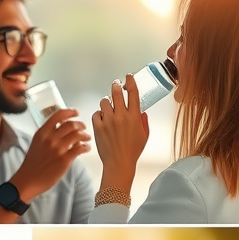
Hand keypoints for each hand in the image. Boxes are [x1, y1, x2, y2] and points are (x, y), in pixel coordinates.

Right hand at [9, 108, 91, 201]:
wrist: (28, 180)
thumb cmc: (32, 163)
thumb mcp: (36, 143)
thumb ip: (47, 134)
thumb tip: (62, 127)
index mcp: (42, 133)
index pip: (58, 115)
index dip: (70, 112)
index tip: (76, 113)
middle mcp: (50, 138)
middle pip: (71, 124)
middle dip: (81, 124)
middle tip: (83, 128)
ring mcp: (58, 149)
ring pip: (78, 135)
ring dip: (85, 135)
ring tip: (87, 138)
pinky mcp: (64, 160)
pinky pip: (80, 148)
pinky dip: (86, 147)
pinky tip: (86, 148)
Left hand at [91, 75, 148, 190]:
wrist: (119, 163)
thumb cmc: (133, 150)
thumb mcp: (144, 134)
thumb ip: (143, 121)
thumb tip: (141, 111)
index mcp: (135, 116)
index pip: (133, 93)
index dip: (130, 82)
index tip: (128, 76)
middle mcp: (121, 116)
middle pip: (116, 93)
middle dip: (115, 86)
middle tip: (115, 84)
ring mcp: (108, 121)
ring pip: (104, 102)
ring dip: (106, 102)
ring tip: (108, 106)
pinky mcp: (97, 127)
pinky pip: (96, 114)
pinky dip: (98, 114)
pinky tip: (101, 118)